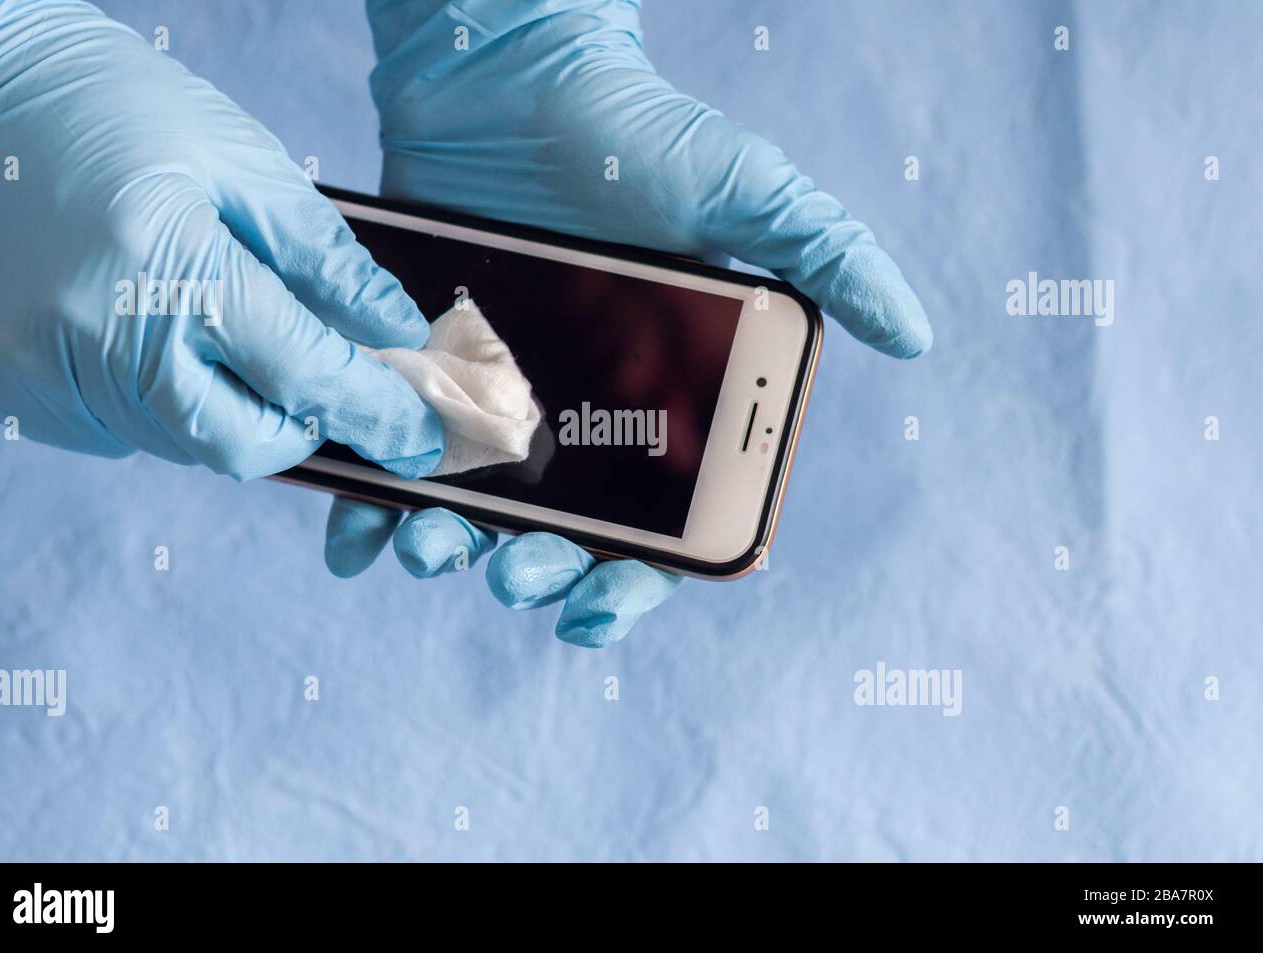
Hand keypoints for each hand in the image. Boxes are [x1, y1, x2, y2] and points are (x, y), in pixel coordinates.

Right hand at [0, 0, 442, 479]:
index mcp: (168, 267)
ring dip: (225, 408)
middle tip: (312, 375)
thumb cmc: (109, 105)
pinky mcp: (2, 385)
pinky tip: (141, 329)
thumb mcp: (238, 160)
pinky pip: (113, 428)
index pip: (304, 375)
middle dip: (296, 424)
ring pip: (178, 442)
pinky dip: (154, 399)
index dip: (376, 412)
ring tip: (215, 326)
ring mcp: (40, 372)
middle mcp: (99, 338)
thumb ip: (325, 259)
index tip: (419, 438)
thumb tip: (394, 333)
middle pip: (241, 444)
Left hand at [324, 0, 931, 645]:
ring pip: (472, 510)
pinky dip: (367, 507)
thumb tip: (915, 333)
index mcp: (661, 403)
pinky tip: (355, 535)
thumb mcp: (745, 189)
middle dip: (536, 572)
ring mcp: (497, 399)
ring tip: (428, 546)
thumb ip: (826, 256)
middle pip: (559, 533)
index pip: (657, 524)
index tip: (594, 609)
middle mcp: (580, 416)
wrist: (510, 76)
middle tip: (513, 570)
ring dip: (449, 549)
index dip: (632, 583)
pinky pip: (395, 454)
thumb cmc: (635, 135)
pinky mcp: (424, 370)